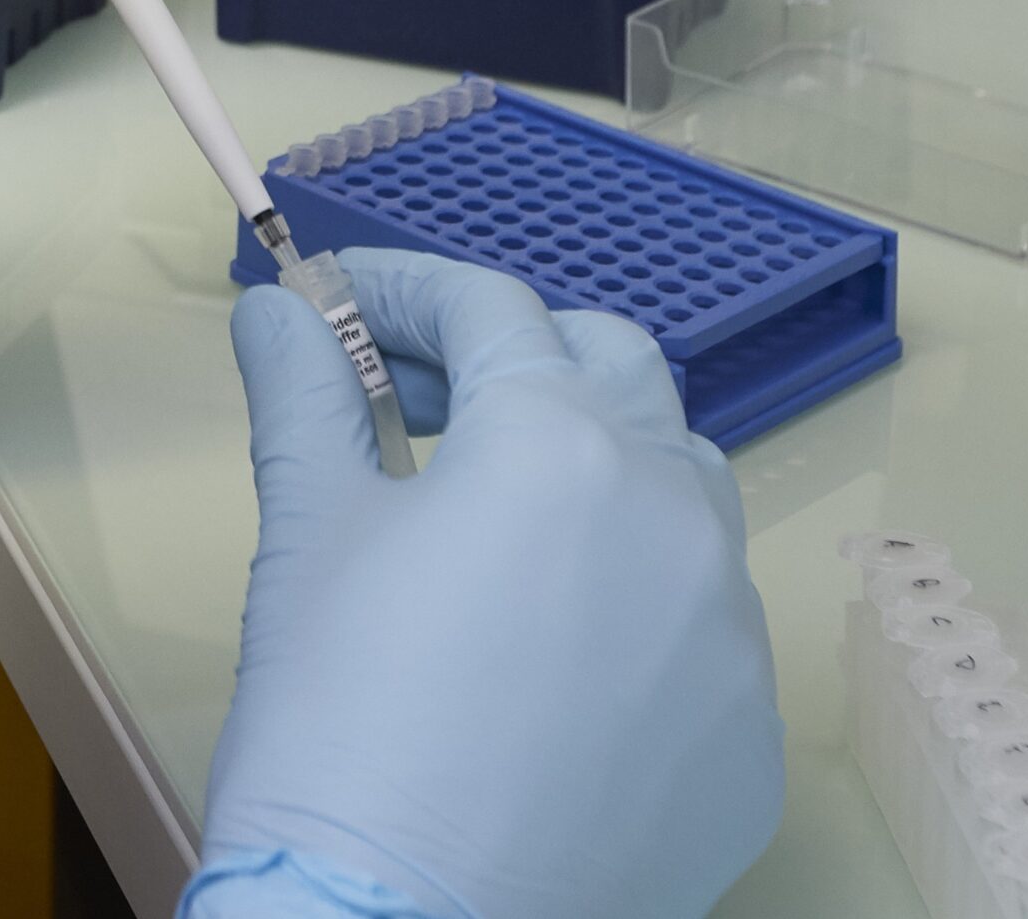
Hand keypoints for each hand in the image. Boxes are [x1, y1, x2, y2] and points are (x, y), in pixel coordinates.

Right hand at [188, 250, 783, 918]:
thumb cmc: (338, 729)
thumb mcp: (305, 538)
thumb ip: (306, 398)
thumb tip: (280, 315)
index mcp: (556, 441)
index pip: (489, 308)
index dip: (404, 290)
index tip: (341, 307)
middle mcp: (672, 509)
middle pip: (611, 365)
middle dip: (515, 356)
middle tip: (415, 398)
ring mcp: (728, 628)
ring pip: (682, 484)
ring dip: (596, 462)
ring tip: (495, 513)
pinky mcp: (746, 737)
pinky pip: (701, 622)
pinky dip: (632, 597)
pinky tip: (548, 654)